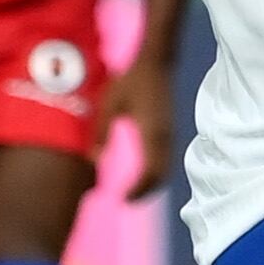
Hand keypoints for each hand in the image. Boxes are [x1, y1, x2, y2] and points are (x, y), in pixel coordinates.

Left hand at [103, 46, 178, 202]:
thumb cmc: (131, 79)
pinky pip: (166, 159)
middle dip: (146, 192)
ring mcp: (170, 134)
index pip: (150, 171)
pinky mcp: (169, 131)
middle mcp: (164, 137)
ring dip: (152, 184)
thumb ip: (101, 131)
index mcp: (150, 131)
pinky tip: (143, 175)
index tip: (123, 199)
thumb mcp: (109, 103)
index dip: (139, 189)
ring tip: (133, 193)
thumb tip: (93, 160)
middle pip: (161, 175)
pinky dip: (156, 173)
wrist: (157, 62)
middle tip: (127, 202)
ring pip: (166, 169)